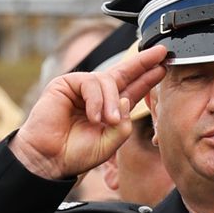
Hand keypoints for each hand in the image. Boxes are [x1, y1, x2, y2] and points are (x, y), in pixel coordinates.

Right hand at [10, 45, 166, 179]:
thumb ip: (124, 124)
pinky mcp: (65, 84)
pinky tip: (94, 117)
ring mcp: (81, 88)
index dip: (147, 76)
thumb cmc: (76, 154)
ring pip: (108, 81)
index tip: (163, 66)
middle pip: (123, 72)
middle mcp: (97, 95)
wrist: (50, 159)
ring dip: (111, 102)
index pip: (132, 88)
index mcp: (109, 108)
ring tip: (109, 122)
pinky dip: (96, 101)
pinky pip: (90, 84)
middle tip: (160, 53)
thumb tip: (126, 98)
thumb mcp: (110, 143)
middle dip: (142, 62)